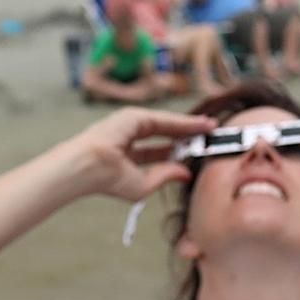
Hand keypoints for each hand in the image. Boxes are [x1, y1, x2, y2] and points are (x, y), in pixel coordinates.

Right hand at [63, 106, 214, 202]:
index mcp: (128, 152)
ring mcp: (130, 123)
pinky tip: (200, 125)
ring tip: (211, 127)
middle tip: (211, 135)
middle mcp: (129, 134)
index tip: (197, 149)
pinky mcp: (133, 115)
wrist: (88, 168)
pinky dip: (183, 122)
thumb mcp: (143, 184)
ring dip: (190, 126)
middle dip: (188, 134)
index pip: (158, 149)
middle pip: (166, 132)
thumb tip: (186, 172)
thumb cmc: (107, 179)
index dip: (178, 149)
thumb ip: (165, 176)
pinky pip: (164, 119)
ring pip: (167, 123)